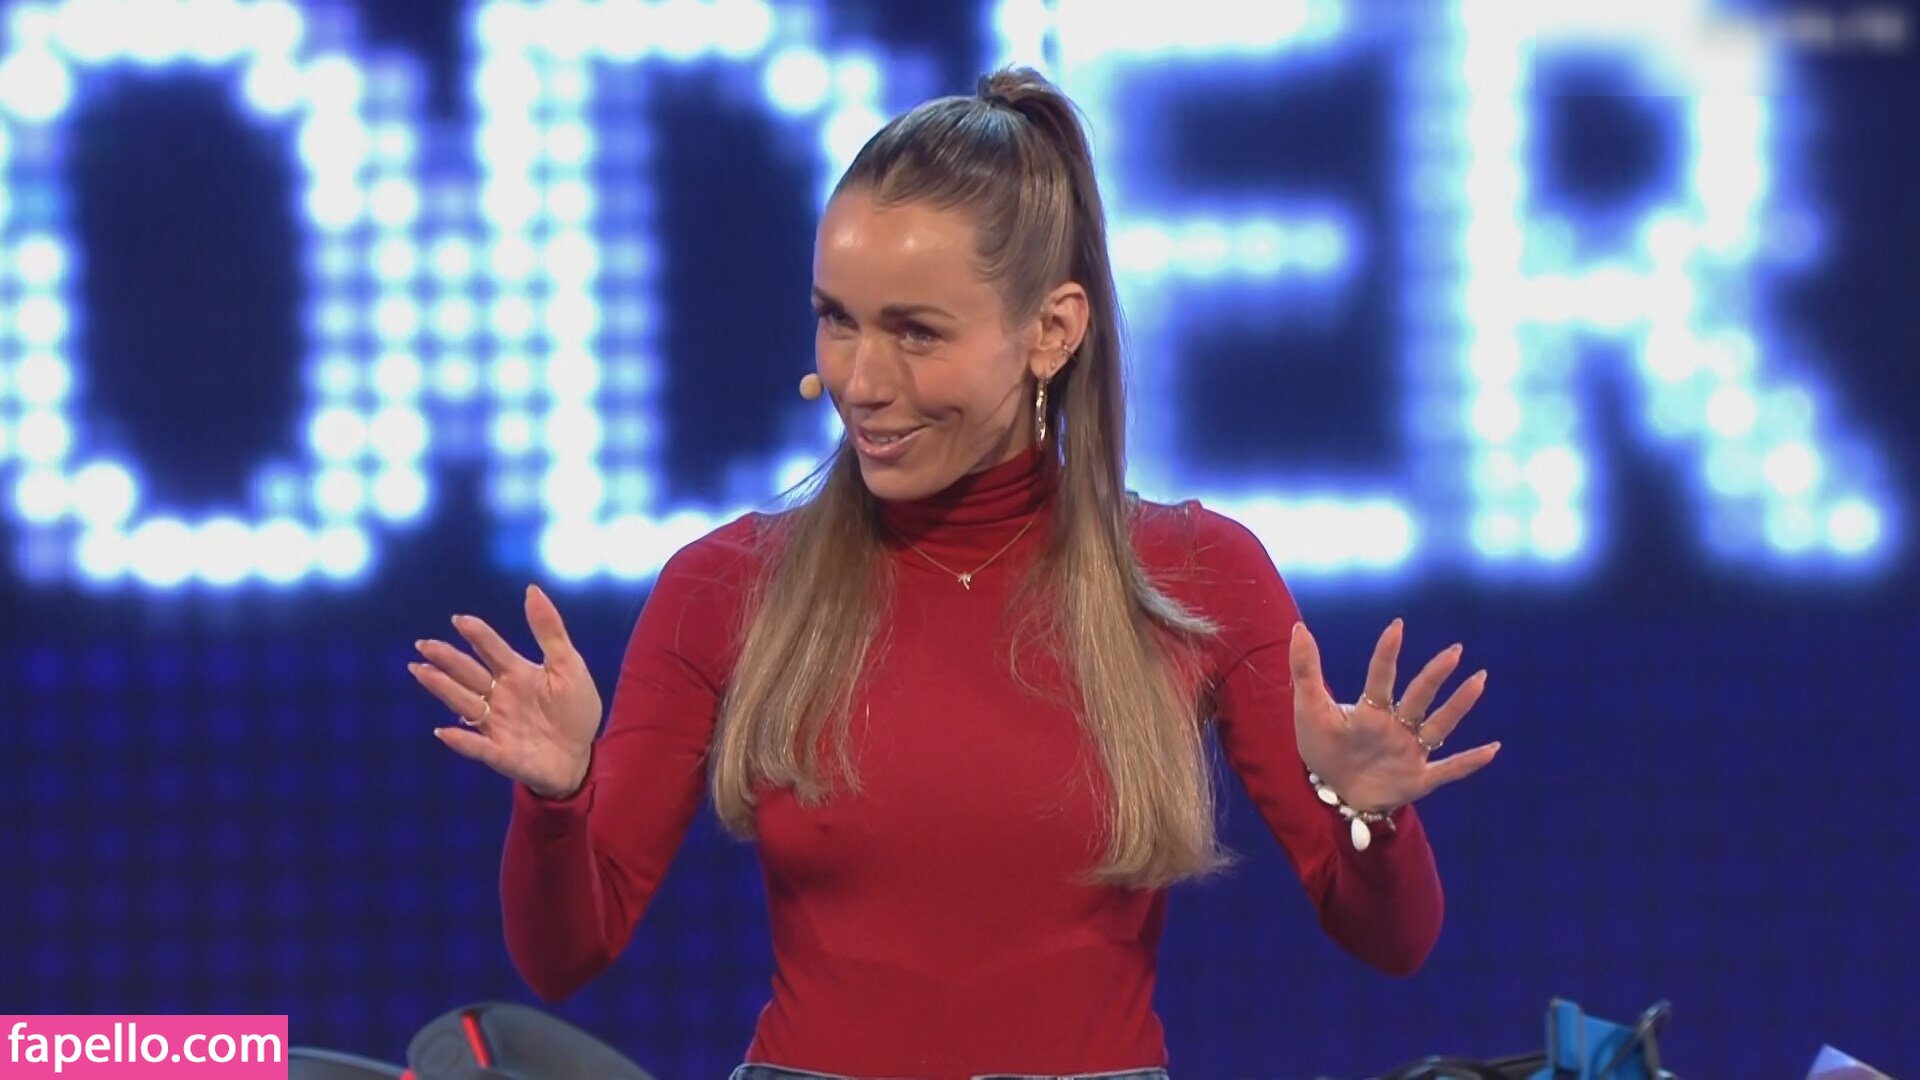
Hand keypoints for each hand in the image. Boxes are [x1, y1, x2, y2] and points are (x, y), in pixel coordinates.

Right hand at [410, 584, 603, 798]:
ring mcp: (498, 725)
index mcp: (516, 673)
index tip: (459, 619)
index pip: (492, 650)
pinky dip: (462, 740)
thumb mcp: (568, 666)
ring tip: (422, 672)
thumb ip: (550, 631)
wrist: (582, 755)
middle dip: (446, 659)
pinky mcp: (501, 754)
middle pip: (469, 674)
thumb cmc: (574, 710)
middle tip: (424, 644)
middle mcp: (500, 696)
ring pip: (465, 704)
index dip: (477, 634)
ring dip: (443, 689)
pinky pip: (478, 747)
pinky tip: (444, 731)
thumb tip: (532, 589)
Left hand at [1288, 619, 1498, 811]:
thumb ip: (1305, 670)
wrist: (1332, 792)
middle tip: (1454, 650)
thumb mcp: (1309, 709)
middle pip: (1418, 697)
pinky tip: (1493, 748)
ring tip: (1479, 679)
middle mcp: (1395, 726)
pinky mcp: (1417, 780)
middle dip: (1435, 675)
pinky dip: (1469, 762)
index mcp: (1369, 710)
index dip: (1386, 653)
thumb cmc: (1324, 747)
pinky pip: (1449, 770)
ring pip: (1438, 726)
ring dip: (1458, 705)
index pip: (1380, 677)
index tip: (1397, 625)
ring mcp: (1409, 752)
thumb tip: (1298, 627)